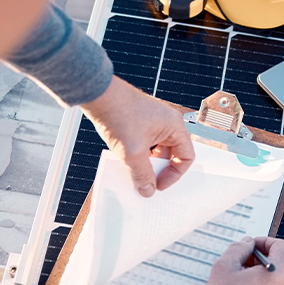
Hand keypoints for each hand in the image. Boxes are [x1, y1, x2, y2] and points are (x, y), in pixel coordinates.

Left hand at [80, 76, 194, 196]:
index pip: (186, 157)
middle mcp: (166, 123)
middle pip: (170, 155)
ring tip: (133, 172)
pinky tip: (125, 162)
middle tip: (146, 182)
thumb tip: (147, 189)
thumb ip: (142, 174)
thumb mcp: (133, 152)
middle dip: (158, 170)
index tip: (159, 185)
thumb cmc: (119, 113)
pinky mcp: (138, 123)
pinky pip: (143, 145)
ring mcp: (152, 122)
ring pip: (155, 151)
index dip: (174, 174)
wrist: (97, 95)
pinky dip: (136, 155)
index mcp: (174, 126)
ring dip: (145, 164)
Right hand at [203, 236, 283, 284]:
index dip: (265, 241)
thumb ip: (238, 248)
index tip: (251, 246)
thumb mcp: (224, 267)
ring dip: (257, 276)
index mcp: (277, 274)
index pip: (281, 246)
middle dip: (258, 260)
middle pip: (278, 264)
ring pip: (274, 280)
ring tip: (236, 282)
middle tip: (239, 264)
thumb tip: (246, 244)